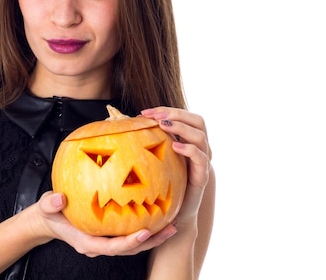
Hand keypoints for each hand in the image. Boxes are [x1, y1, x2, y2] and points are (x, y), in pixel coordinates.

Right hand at [33, 191, 178, 256]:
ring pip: (133, 244)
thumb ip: (51, 204)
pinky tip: (159, 215)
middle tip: (171, 229)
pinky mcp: (110, 234)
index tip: (145, 232)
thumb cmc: (50, 212)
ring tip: (173, 224)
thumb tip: (59, 199)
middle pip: (129, 249)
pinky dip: (146, 227)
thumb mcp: (47, 206)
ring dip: (154, 236)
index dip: (129, 242)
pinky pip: (130, 233)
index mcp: (87, 243)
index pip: (112, 247)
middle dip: (151, 241)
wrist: (50, 219)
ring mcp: (106, 241)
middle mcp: (100, 245)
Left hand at [140, 107, 210, 223]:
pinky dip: (189, 149)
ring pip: (201, 136)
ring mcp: (202, 162)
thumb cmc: (161, 185)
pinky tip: (175, 146)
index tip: (145, 112)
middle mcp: (199, 149)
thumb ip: (146, 142)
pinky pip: (201, 159)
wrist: (174, 215)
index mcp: (188, 141)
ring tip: (163, 126)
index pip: (184, 117)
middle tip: (156, 116)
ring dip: (182, 127)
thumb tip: (123, 123)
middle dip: (176, 114)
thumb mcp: (153, 159)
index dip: (167, 111)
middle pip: (198, 121)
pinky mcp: (201, 177)